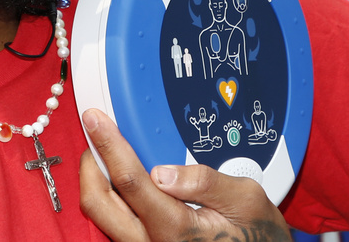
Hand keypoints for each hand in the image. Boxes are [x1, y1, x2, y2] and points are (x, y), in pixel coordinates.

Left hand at [80, 108, 292, 241]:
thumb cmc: (258, 237)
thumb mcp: (246, 200)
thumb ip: (205, 181)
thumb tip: (163, 170)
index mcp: (175, 230)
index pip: (129, 180)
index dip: (108, 145)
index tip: (95, 120)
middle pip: (97, 202)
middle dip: (90, 164)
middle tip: (96, 136)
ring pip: (102, 215)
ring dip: (100, 181)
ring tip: (111, 154)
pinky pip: (117, 223)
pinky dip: (114, 197)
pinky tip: (128, 181)